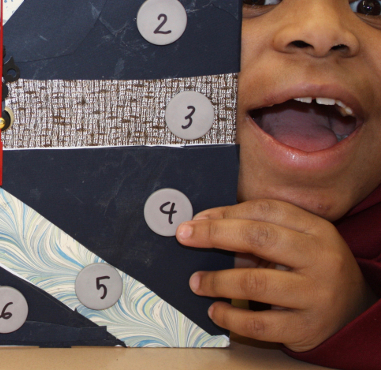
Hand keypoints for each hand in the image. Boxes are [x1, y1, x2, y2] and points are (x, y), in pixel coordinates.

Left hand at [176, 199, 377, 351]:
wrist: (354, 310)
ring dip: (217, 281)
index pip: (266, 210)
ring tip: (196, 282)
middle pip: (260, 238)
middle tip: (184, 236)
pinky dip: (230, 317)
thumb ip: (256, 228)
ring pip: (255, 283)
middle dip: (215, 234)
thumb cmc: (310, 266)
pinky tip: (215, 311)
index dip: (226, 212)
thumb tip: (201, 223)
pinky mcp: (306, 328)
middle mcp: (320, 259)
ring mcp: (315, 295)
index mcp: (317, 229)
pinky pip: (259, 324)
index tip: (196, 219)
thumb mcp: (295, 240)